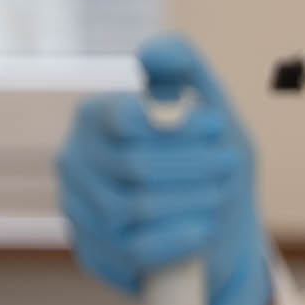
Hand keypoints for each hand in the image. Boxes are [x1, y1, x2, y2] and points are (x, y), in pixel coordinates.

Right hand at [59, 37, 274, 304]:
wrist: (216, 229)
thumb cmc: (209, 161)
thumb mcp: (211, 107)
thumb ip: (184, 67)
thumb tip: (150, 52)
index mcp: (94, 116)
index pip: (123, 116)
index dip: (177, 125)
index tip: (217, 125)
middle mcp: (74, 160)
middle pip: (135, 164)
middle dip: (195, 165)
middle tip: (230, 164)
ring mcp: (78, 209)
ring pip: (133, 208)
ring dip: (190, 201)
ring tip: (220, 195)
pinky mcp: (92, 253)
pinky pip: (133, 250)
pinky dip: (177, 239)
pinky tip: (204, 230)